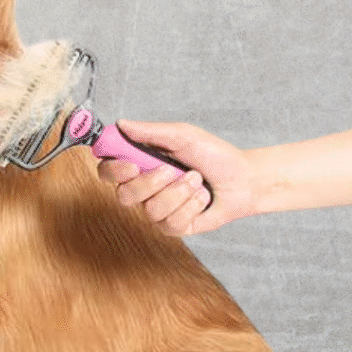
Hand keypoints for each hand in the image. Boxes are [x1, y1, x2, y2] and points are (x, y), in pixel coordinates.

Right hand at [97, 120, 257, 234]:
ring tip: (197, 181)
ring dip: (179, 193)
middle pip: (124, 195)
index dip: (112, 170)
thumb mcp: (183, 135)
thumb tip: (120, 125)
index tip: (131, 166)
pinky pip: (171, 223)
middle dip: (151, 183)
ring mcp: (158, 209)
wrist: (243, 179)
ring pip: (150, 210)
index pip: (108, 170)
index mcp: (140, 163)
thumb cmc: (213, 154)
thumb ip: (150, 132)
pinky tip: (201, 199)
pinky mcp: (173, 226)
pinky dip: (191, 207)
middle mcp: (144, 188)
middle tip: (172, 170)